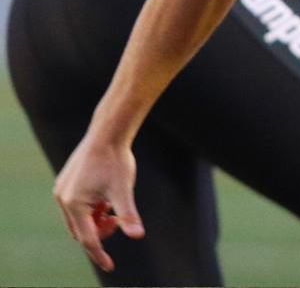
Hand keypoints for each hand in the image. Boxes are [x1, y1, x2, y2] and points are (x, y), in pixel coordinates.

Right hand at [53, 134, 144, 271]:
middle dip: (99, 232)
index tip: (110, 266)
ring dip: (95, 220)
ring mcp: (62, 190)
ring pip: (78, 218)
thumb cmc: (116, 160)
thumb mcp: (124, 189)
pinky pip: (76, 205)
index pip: (87, 239)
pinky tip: (105, 199)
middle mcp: (62, 198)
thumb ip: (128, 214)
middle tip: (117, 222)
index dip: (99, 254)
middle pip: (80, 230)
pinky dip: (91, 209)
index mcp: (74, 203)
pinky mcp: (66, 182)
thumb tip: (137, 235)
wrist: (108, 133)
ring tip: (112, 209)